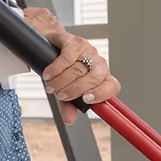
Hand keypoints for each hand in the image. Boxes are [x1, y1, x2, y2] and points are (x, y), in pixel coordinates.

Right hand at [22, 7, 119, 122]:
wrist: (48, 45)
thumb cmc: (60, 69)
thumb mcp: (64, 89)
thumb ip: (68, 105)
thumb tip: (69, 119)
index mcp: (101, 77)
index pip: (112, 86)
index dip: (102, 94)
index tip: (86, 100)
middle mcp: (98, 63)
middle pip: (94, 78)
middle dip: (74, 89)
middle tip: (60, 94)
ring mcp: (87, 50)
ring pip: (79, 68)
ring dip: (62, 81)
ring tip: (51, 86)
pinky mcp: (74, 41)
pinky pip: (68, 57)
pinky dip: (56, 68)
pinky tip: (48, 74)